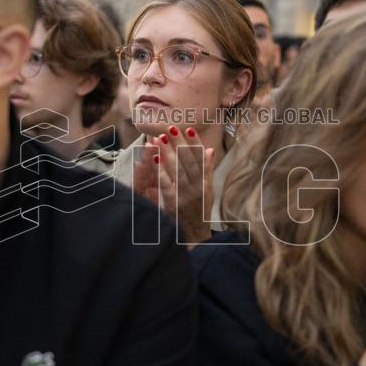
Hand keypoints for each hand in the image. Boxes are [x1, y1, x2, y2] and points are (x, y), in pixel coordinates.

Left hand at [135, 126, 214, 243]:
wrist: (196, 237)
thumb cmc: (200, 213)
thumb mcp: (208, 192)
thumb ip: (208, 171)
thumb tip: (210, 150)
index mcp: (206, 184)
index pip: (200, 159)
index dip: (194, 144)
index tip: (189, 129)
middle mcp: (197, 188)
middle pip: (188, 162)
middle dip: (179, 144)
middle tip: (171, 128)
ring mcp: (185, 196)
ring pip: (177, 170)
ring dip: (168, 153)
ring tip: (160, 138)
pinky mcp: (174, 204)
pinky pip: (167, 184)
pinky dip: (162, 171)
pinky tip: (155, 159)